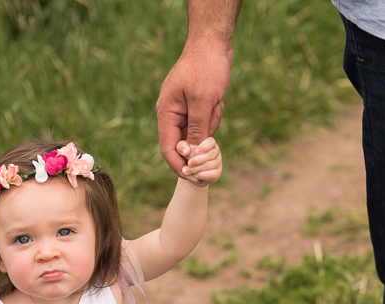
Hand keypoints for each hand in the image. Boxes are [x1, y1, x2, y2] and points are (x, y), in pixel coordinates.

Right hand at [157, 41, 231, 182]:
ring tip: (216, 102)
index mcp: (166, 112)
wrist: (214, 43)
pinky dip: (214, 116)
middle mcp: (172, 114)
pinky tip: (218, 99)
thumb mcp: (202, 101)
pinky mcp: (196, 106)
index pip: (168, 149)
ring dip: (211, 124)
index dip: (180, 166)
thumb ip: (197, 129)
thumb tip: (195, 156)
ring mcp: (184, 110)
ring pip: (199, 134)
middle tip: (213, 119)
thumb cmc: (206, 67)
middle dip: (202, 140)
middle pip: (186, 143)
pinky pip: (206, 123)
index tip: (194, 179)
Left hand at [178, 137, 221, 184]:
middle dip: (198, 160)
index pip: (211, 142)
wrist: (190, 173)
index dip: (204, 147)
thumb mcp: (181, 150)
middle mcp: (215, 151)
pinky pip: (213, 174)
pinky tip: (195, 175)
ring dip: (197, 168)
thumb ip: (181, 147)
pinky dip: (202, 175)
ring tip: (187, 171)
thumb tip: (186, 152)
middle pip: (211, 154)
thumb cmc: (186, 157)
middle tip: (189, 164)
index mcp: (208, 143)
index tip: (196, 152)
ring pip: (210, 165)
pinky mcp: (217, 172)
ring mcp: (218, 162)